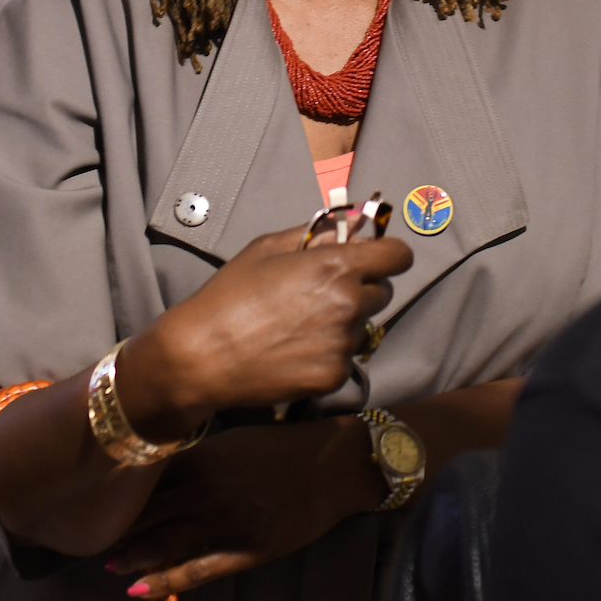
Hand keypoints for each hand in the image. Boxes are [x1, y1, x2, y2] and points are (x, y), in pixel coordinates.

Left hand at [101, 418, 383, 595]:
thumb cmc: (284, 446)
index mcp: (202, 456)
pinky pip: (197, 570)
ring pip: (164, 542)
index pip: (145, 477)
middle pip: (147, 511)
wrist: (335, 464)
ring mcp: (226, 522)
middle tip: (84, 537)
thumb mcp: (233, 437)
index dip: (116, 492)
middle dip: (116, 526)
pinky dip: (165, 580)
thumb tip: (154, 464)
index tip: (90, 498)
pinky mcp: (247, 549)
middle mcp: (207, 489)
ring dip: (131, 553)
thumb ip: (194, 453)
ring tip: (107, 561)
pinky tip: (137, 588)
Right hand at [117, 225, 407, 435]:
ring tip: (300, 325)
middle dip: (362, 288)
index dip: (388, 254)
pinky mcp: (334, 375)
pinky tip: (295, 350)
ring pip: (363, 327)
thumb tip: (351, 225)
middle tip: (323, 294)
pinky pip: (346, 358)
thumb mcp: (267, 248)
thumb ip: (316, 234)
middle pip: (382, 292)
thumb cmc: (230, 295)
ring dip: (344, 323)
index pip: (398, 256)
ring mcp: (344, 343)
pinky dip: (329, 354)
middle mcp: (348, 304)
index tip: (376, 258)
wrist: (203, 355)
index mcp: (336, 266)